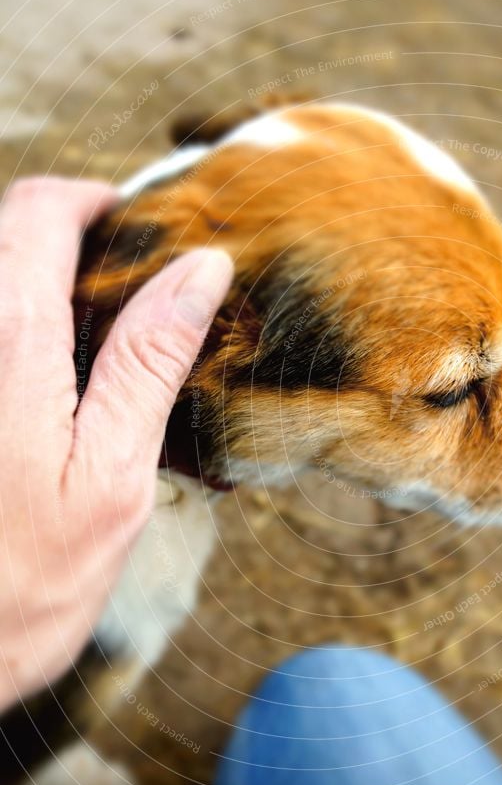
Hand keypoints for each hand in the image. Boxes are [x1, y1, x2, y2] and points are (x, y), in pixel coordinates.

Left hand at [0, 177, 232, 710]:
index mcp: (7, 343)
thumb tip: (199, 270)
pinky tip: (59, 382)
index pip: (38, 212)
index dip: (95, 202)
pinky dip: (27, 329)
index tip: (142, 228)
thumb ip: (150, 360)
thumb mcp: (112, 472)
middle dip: (71, 239)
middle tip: (136, 289)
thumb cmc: (25, 582)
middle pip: (6, 235)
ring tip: (104, 337)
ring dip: (45, 284)